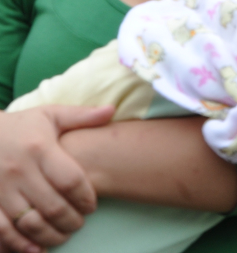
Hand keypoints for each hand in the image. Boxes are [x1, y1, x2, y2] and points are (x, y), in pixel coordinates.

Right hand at [0, 105, 113, 252]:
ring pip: (29, 223)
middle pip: (53, 206)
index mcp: (39, 149)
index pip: (70, 180)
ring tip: (63, 236)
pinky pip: (2, 230)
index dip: (85, 198)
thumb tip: (113, 110)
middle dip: (72, 221)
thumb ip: (81, 116)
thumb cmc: (20, 127)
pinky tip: (35, 249)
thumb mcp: (49, 115)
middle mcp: (19, 171)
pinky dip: (18, 244)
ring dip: (50, 235)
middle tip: (80, 223)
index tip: (92, 206)